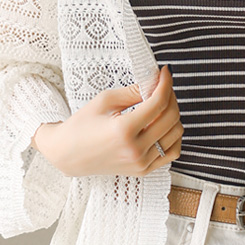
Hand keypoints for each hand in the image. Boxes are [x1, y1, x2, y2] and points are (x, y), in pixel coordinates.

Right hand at [31, 64, 183, 176]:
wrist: (68, 154)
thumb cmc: (82, 125)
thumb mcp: (104, 101)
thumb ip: (133, 91)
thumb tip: (155, 82)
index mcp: (124, 130)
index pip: (158, 103)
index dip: (166, 84)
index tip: (165, 73)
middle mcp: (135, 150)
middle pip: (171, 118)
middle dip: (171, 97)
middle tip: (162, 87)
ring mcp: (141, 163)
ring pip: (176, 135)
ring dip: (173, 116)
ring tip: (160, 106)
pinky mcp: (143, 170)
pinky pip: (171, 152)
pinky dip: (172, 137)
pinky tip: (162, 126)